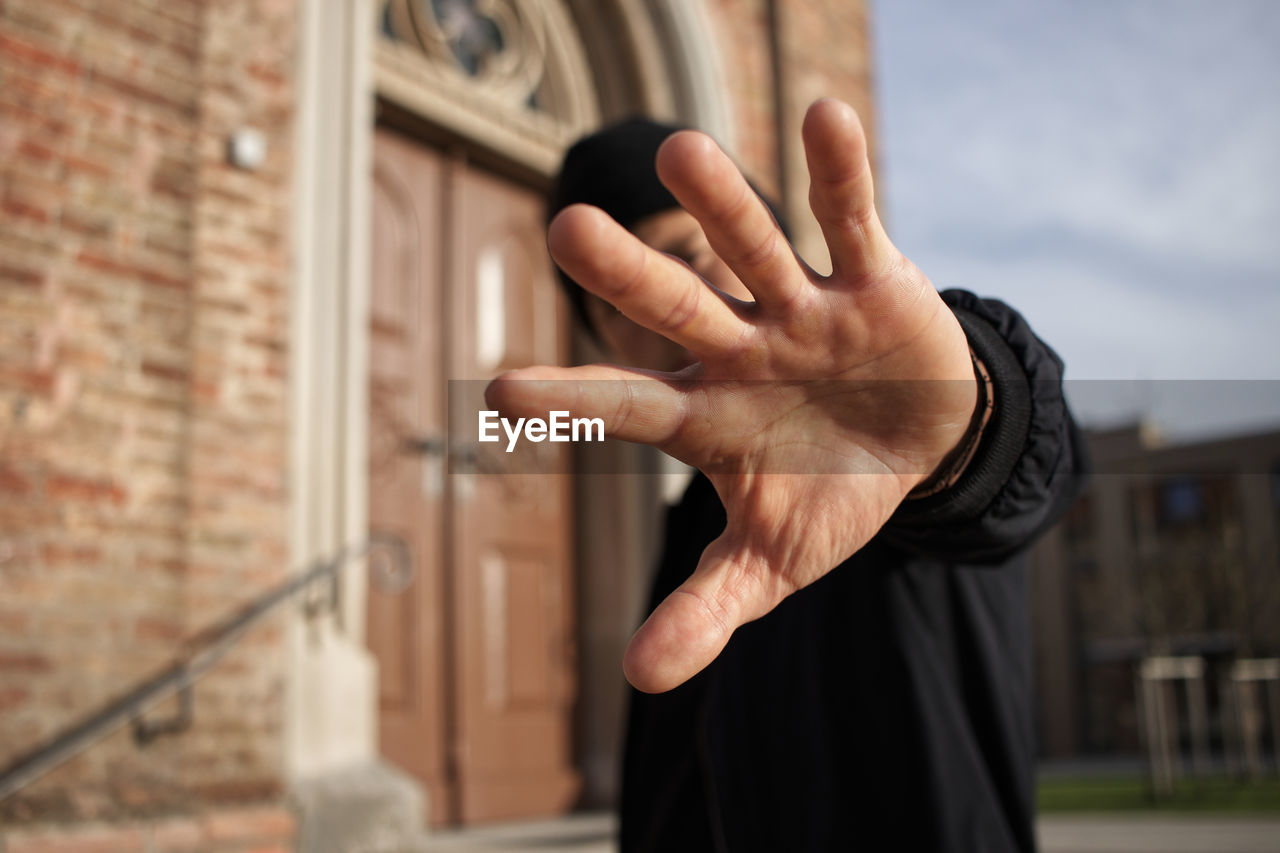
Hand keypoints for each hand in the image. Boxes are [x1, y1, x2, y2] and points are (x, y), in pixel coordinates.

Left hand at [486, 98, 976, 692]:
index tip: (499, 389)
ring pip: (755, 248)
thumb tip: (639, 679)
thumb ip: (707, 608)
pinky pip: (851, 218)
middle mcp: (741, 350)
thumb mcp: (772, 562)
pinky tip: (823, 113)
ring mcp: (803, 308)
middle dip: (629, 275)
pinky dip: (841, 172)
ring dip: (725, 205)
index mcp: (707, 416)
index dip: (573, 396)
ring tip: (680, 152)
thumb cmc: (829, 495)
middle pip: (677, 306)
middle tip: (565, 230)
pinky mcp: (871, 279)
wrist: (919, 447)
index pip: (630, 404)